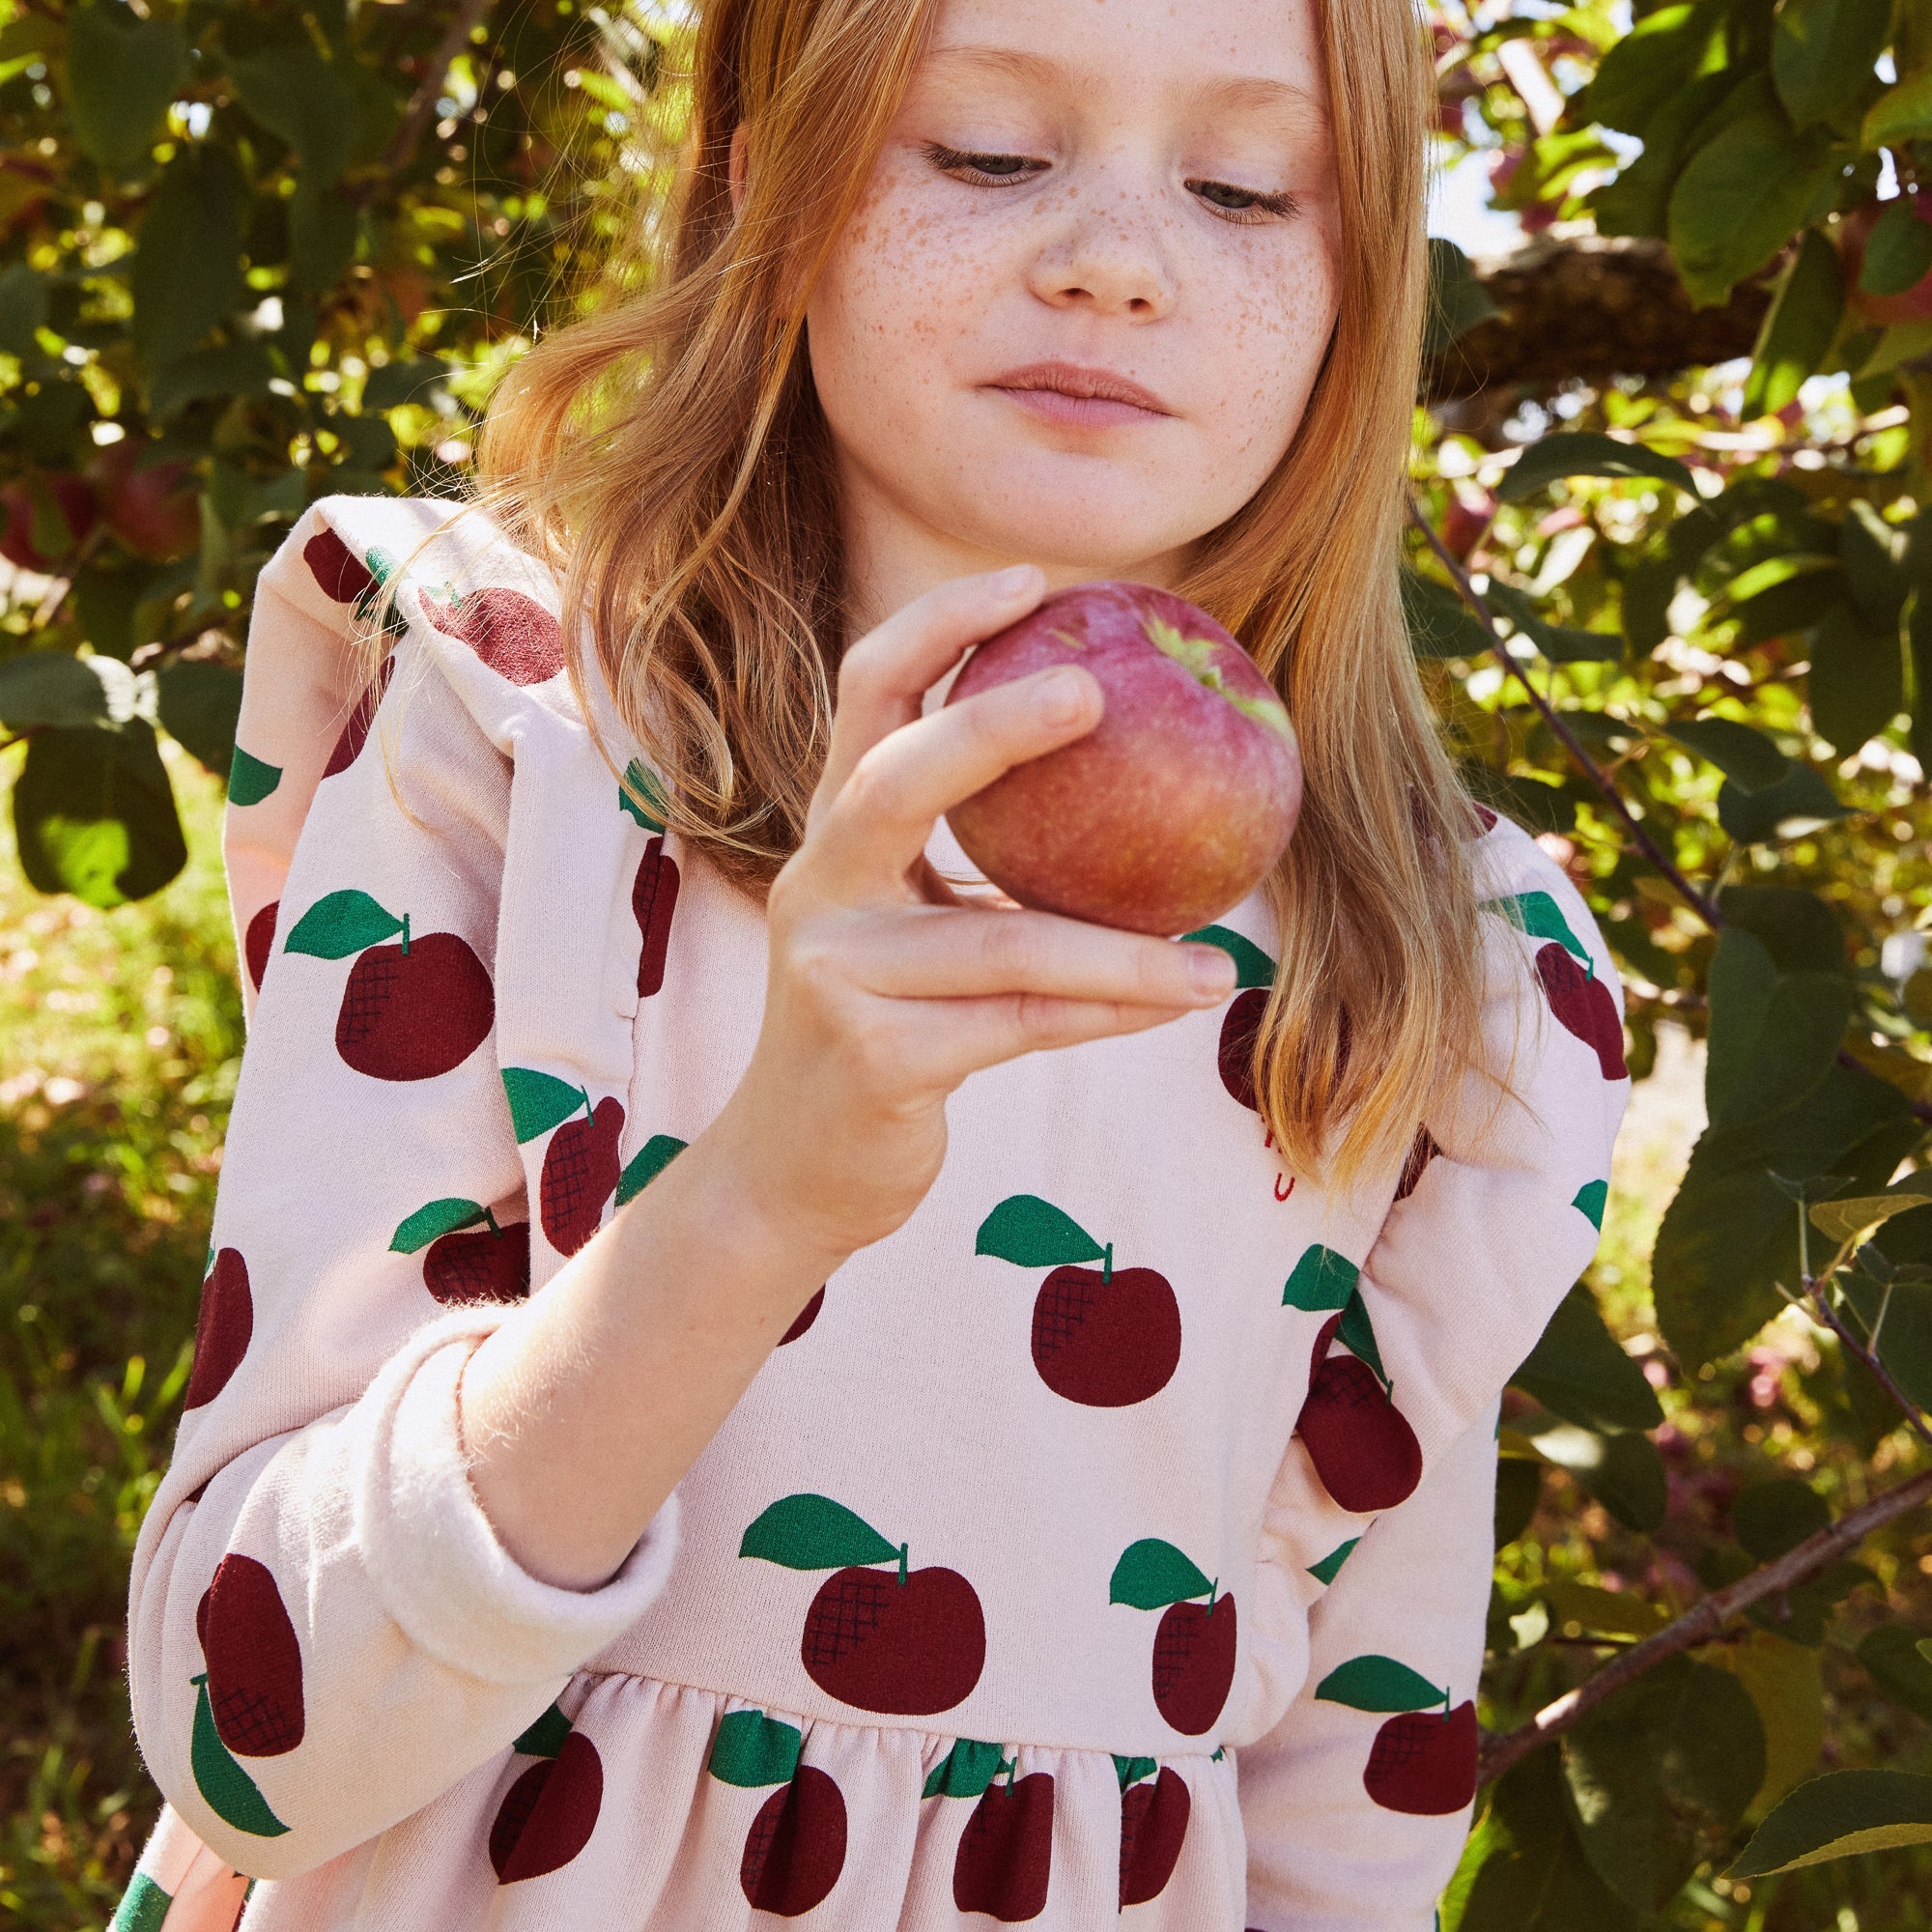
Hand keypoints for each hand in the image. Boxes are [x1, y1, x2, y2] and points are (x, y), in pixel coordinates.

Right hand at [715, 564, 1239, 1262]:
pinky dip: (1107, 1013)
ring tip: (1218, 956)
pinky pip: (1020, 1024)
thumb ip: (985, 867)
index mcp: (834, 838)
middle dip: (996, 725)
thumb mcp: (917, 934)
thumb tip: (1140, 788)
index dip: (942, 627)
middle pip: (897, 777)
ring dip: (1126, 950)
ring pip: (1003, 940)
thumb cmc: (885, 1034)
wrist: (793, 1171)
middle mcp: (819, 889)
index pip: (868, 697)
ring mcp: (835, 974)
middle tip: (1102, 689)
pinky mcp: (872, 1058)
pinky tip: (1174, 1003)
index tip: (1036, 583)